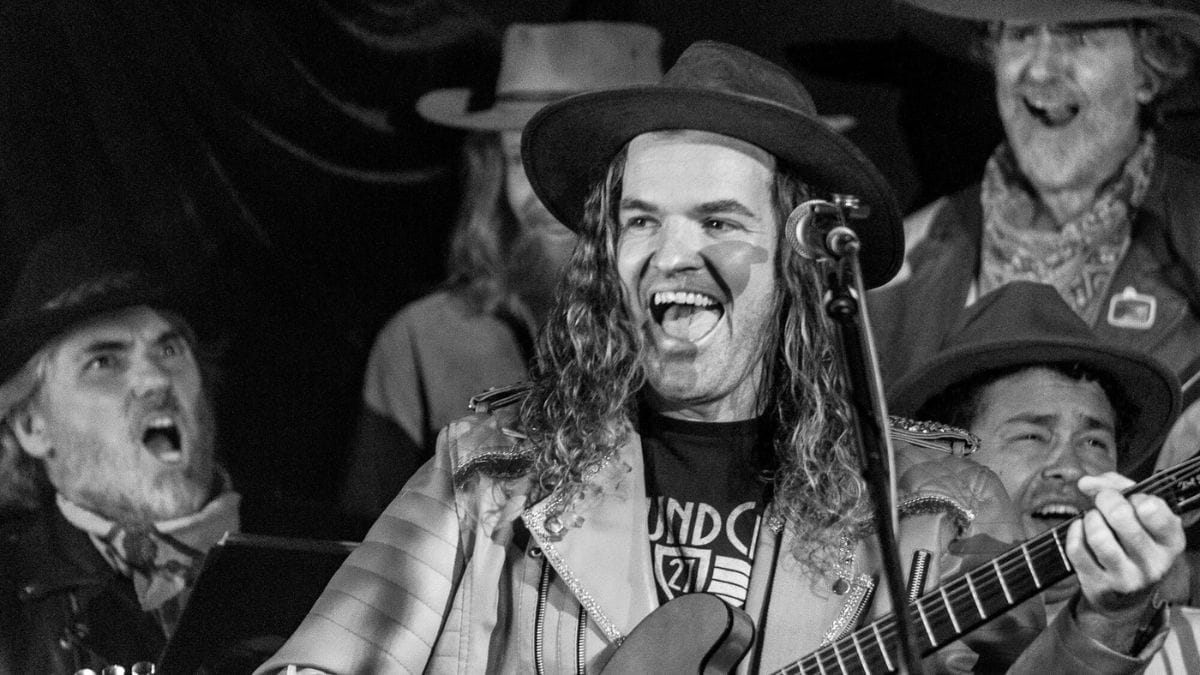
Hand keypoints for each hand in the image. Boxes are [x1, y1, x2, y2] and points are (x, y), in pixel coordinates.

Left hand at [1068, 472, 1183, 651]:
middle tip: (1103, 502)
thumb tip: (1087, 483)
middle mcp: (1154, 563)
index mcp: (1171, 542)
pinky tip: (1080, 530)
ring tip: (1093, 519)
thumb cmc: (1132, 545)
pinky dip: (1073, 533)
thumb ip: (1118, 488)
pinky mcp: (1100, 585)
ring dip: (1090, 518)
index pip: (1152, 508)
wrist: (1125, 596)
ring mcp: (1127, 577)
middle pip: (1120, 516)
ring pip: (1098, 535)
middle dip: (1105, 499)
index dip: (1134, 496)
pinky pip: (1077, 549)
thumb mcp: (1140, 517)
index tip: (1130, 499)